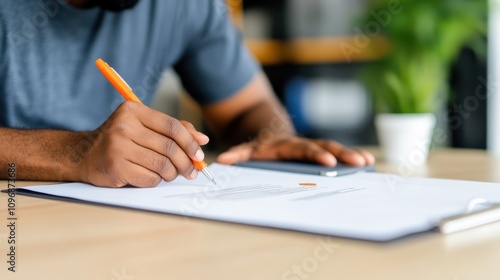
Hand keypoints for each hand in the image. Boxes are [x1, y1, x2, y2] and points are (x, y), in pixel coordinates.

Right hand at [77, 101, 208, 187]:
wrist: (84, 155)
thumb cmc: (120, 140)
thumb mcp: (144, 126)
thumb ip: (174, 129)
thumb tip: (202, 139)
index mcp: (133, 111)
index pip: (172, 126)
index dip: (190, 142)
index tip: (199, 154)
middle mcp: (124, 126)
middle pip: (170, 148)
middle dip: (186, 163)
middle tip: (192, 171)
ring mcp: (118, 147)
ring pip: (162, 165)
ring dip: (172, 173)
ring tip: (171, 174)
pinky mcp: (116, 167)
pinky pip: (150, 178)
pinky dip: (157, 180)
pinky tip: (153, 177)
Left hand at [216, 136, 374, 166]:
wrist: (270, 133)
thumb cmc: (261, 146)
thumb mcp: (248, 149)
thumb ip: (238, 154)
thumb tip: (223, 161)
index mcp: (287, 144)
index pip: (303, 149)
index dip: (315, 155)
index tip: (328, 162)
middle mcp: (304, 143)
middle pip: (324, 146)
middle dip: (342, 154)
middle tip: (359, 162)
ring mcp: (314, 146)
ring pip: (334, 148)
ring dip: (351, 154)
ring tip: (368, 162)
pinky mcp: (320, 151)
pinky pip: (337, 153)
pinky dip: (351, 156)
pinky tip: (368, 163)